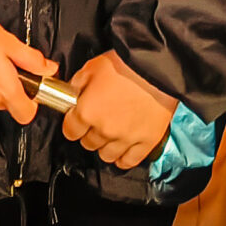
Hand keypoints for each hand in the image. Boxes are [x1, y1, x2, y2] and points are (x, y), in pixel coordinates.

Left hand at [63, 51, 176, 168]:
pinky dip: (124, 157)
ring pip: (106, 155)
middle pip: (88, 144)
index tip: (77, 119)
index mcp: (87, 111)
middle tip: (98, 120)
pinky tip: (123, 147)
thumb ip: (77, 85)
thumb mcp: (91, 67)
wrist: (155, 67)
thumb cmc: (124, 64)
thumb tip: (71, 95)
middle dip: (90, 132)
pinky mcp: (146, 142)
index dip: (72, 124)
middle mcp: (104, 130)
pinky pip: (128, 161)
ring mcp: (126, 139)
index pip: (70, 131)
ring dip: (106, 145)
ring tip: (112, 132)